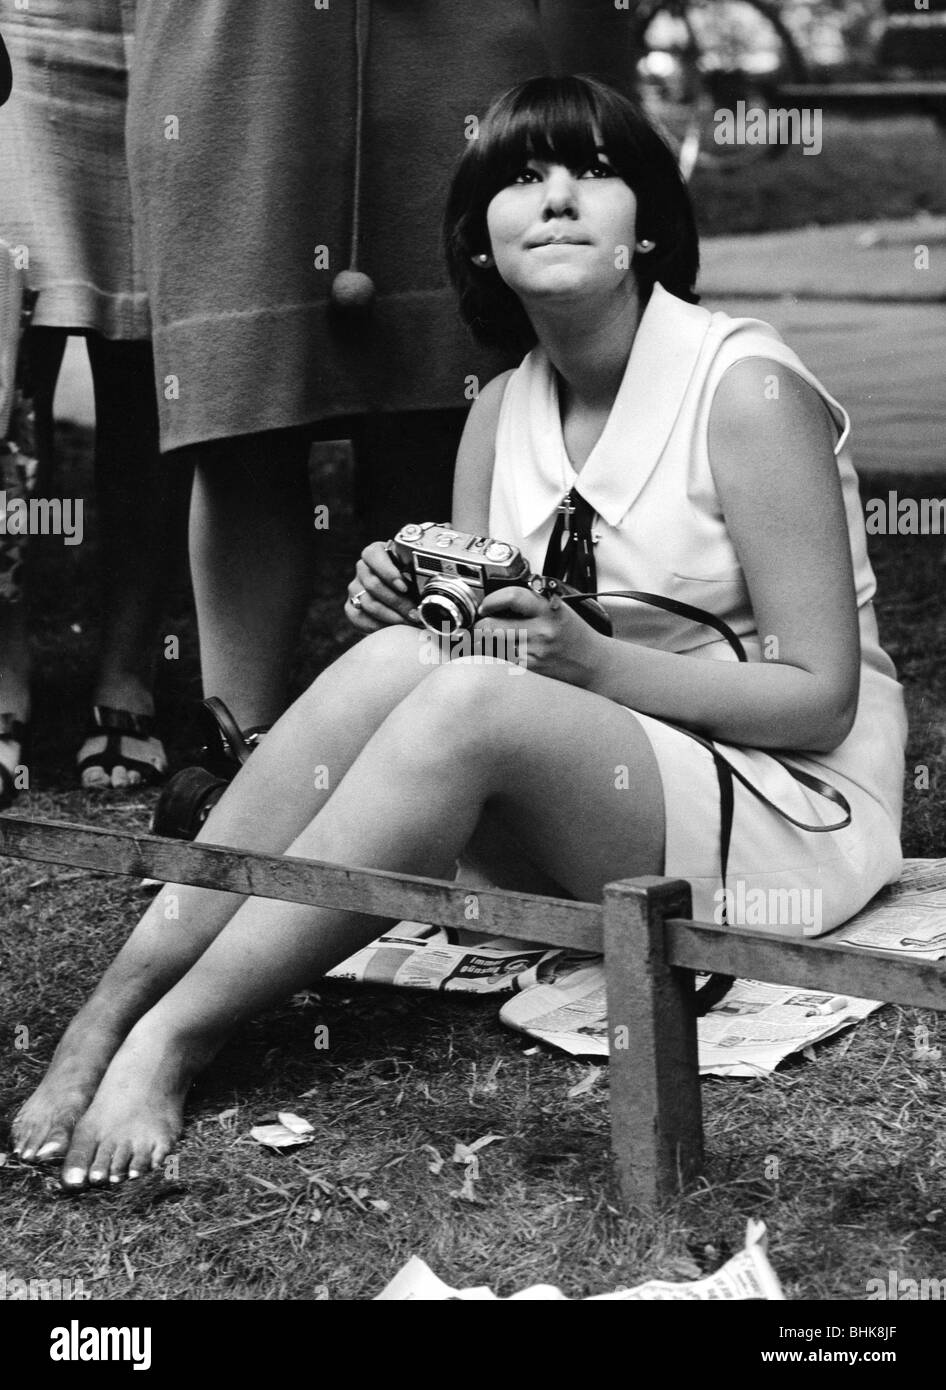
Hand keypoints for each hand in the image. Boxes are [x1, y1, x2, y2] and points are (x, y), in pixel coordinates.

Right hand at [345, 541, 418, 631]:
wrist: (406, 602)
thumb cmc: (414, 584)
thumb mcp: (417, 575)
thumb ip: (419, 576)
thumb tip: (427, 592)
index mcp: (376, 553)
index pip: (373, 555)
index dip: (388, 572)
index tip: (404, 587)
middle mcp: (363, 568)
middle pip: (373, 584)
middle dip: (397, 602)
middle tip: (414, 613)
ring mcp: (355, 587)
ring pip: (368, 603)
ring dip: (391, 616)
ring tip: (408, 622)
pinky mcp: (351, 606)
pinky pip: (359, 617)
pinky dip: (378, 626)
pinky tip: (393, 629)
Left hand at [474, 584, 607, 686]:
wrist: (594, 664)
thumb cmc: (573, 635)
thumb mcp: (558, 609)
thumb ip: (531, 602)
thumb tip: (497, 601)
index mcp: (549, 610)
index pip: (511, 597)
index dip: (491, 600)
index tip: (486, 605)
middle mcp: (540, 631)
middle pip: (489, 626)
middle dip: (480, 625)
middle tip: (483, 625)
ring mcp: (533, 653)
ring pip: (489, 647)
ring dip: (485, 643)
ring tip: (493, 640)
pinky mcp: (529, 671)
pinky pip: (500, 662)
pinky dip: (495, 657)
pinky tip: (503, 654)